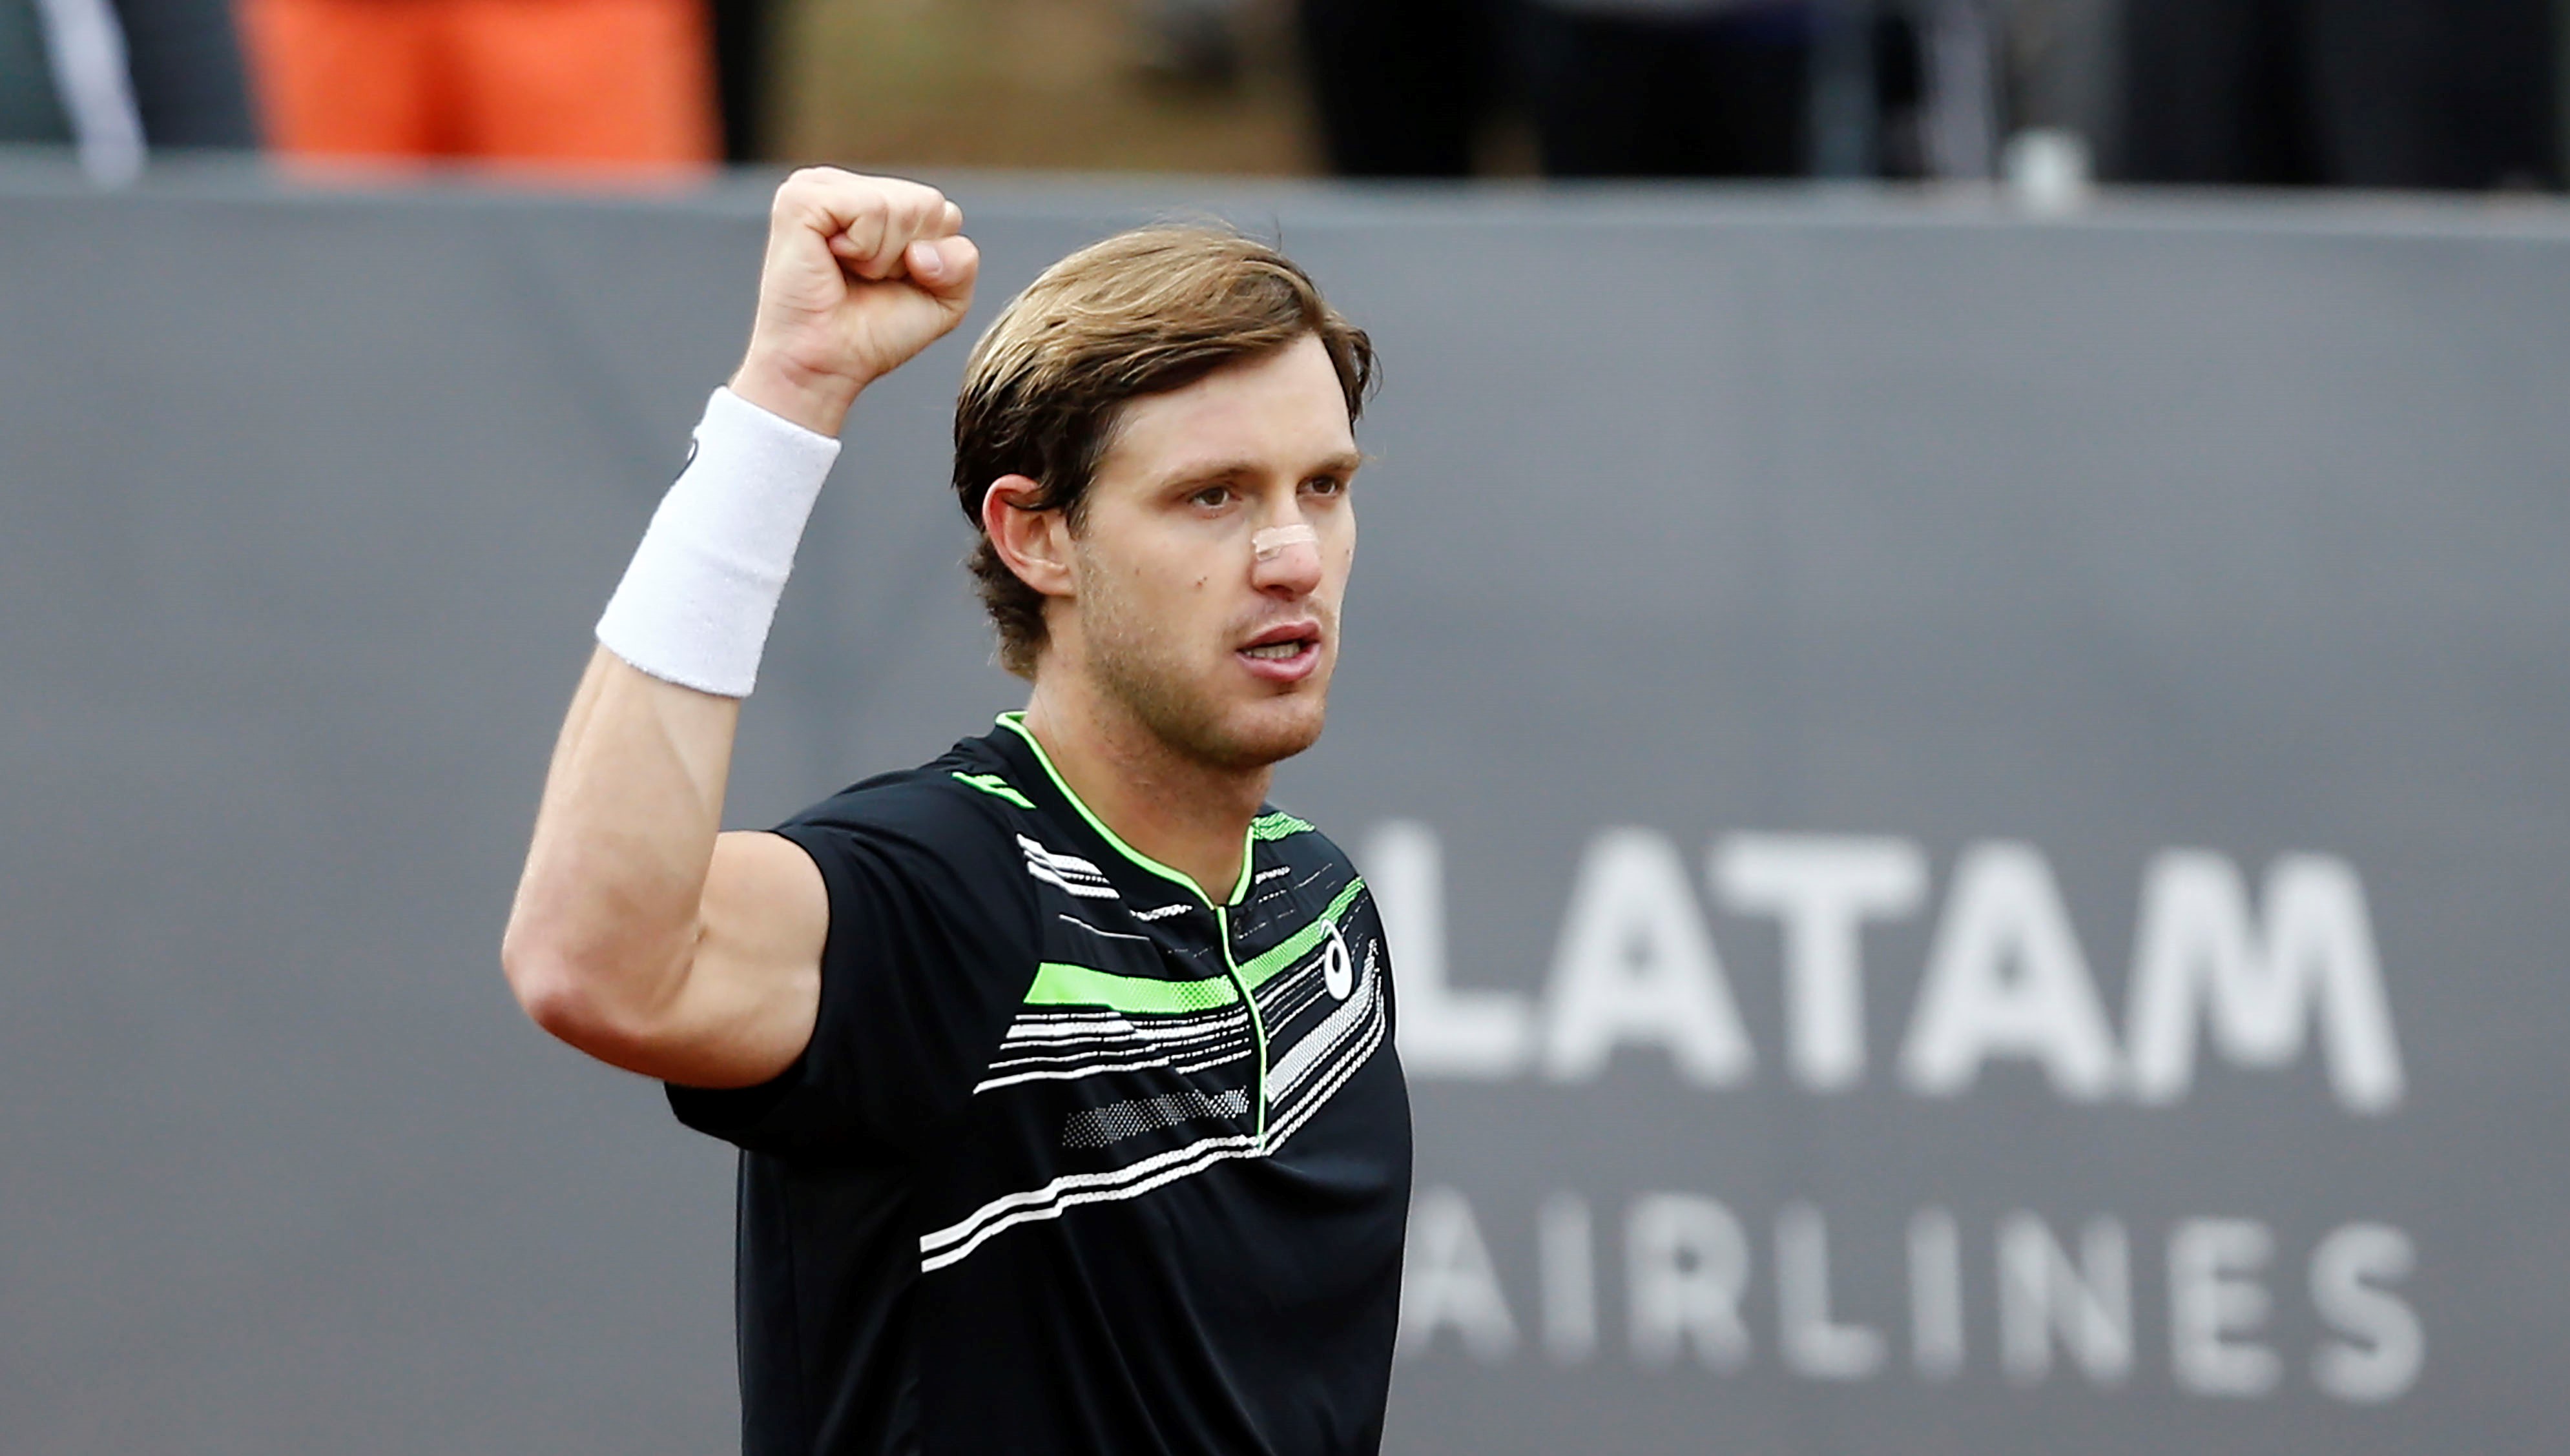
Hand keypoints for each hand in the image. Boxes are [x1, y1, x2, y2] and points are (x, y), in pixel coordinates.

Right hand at [729, 169, 980, 436]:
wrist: (824, 366)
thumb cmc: (872, 334)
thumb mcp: (943, 301)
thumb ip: (962, 262)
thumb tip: (923, 247)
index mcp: (875, 200)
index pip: (941, 210)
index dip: (931, 260)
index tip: (890, 284)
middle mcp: (846, 186)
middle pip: (929, 204)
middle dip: (909, 257)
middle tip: (866, 281)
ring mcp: (820, 186)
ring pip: (902, 205)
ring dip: (884, 257)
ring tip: (849, 274)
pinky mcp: (801, 198)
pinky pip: (870, 208)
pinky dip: (863, 248)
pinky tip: (833, 261)